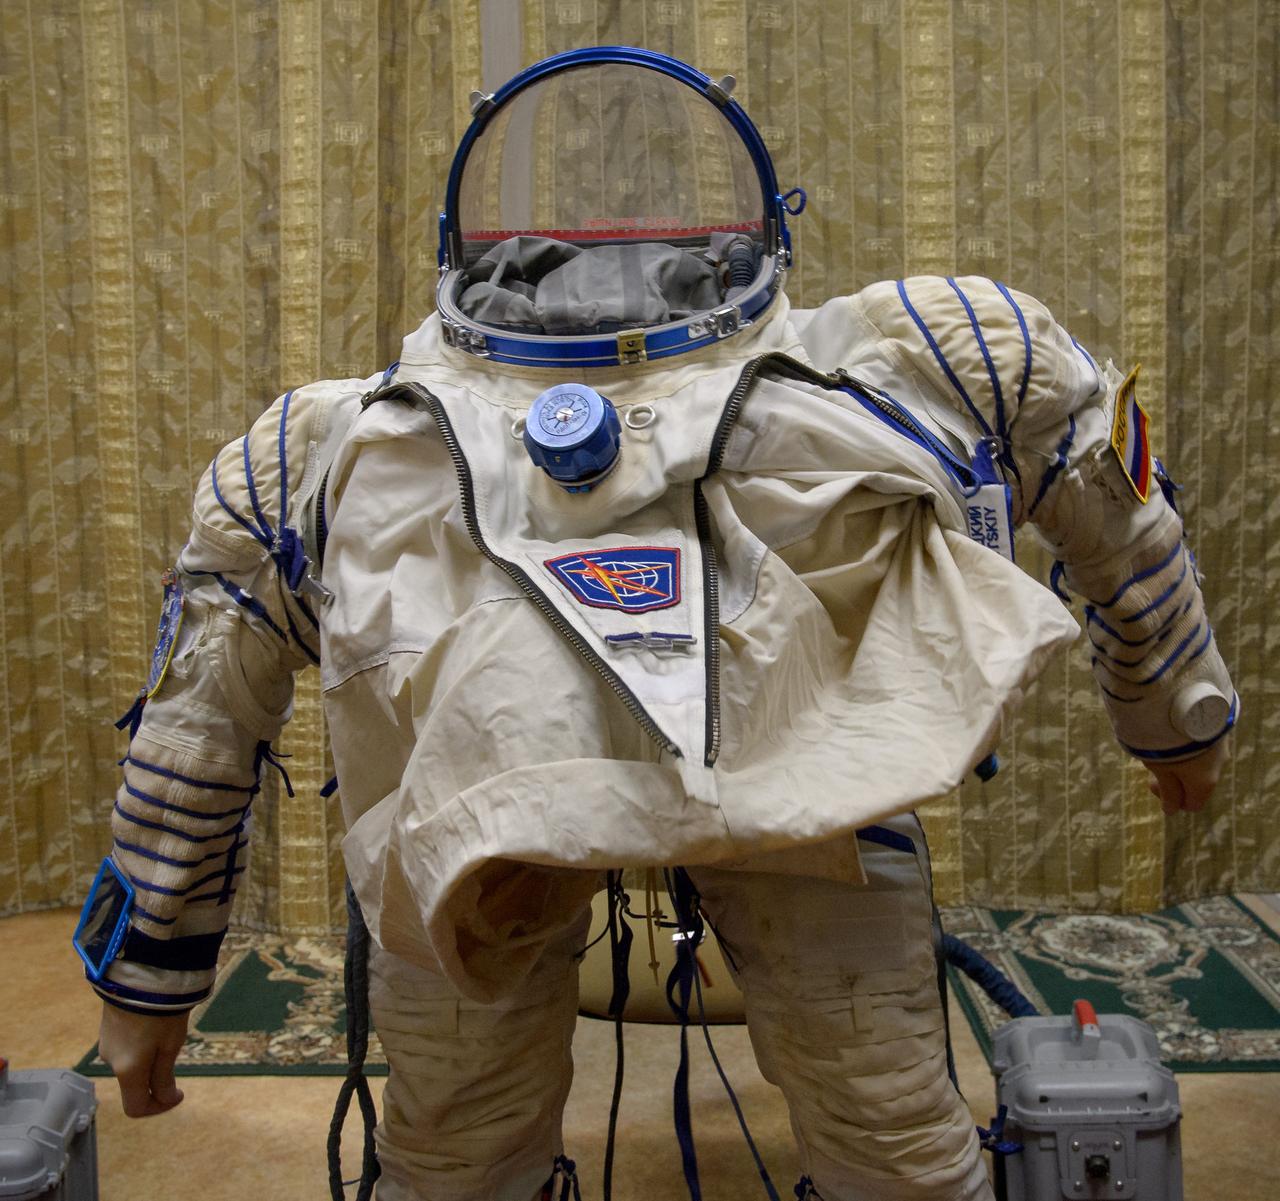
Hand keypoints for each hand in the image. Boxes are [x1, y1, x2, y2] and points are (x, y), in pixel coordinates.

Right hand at [97, 1001, 189, 1116]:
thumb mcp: (170, 1045)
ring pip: (131, 1063)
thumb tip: (165, 1099)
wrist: (142, 973)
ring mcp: (106, 1043)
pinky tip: (154, 1023)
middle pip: (134, 1084)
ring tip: (168, 1031)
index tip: (179, 1094)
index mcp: (127, 1070)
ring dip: (149, 1059)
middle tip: (176, 1054)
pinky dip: (141, 1045)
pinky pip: (126, 1046)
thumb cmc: (162, 1011)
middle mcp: (111, 1061)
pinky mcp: (107, 1028)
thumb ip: (164, 1076)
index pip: (135, 1107)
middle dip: (156, 1079)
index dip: (158, 1108)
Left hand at [1144, 737, 1228, 814]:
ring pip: (1198, 763)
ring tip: (1159, 745)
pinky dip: (1185, 746)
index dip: (1172, 800)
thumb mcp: (1160, 769)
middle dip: (1173, 779)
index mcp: (1204, 782)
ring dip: (1179, 761)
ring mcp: (1218, 746)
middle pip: (1195, 783)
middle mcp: (1217, 766)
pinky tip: (1170, 733)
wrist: (1181, 702)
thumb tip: (1170, 811)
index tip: (1153, 783)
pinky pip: (1200, 746)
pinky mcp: (1214, 729)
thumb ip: (1167, 790)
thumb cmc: (1165, 742)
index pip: (1193, 804)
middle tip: (1152, 764)